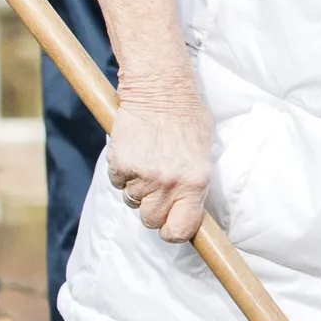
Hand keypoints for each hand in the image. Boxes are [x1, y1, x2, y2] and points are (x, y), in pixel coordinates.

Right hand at [104, 82, 215, 243]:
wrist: (160, 89)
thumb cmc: (186, 118)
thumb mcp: (202, 154)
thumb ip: (194, 185)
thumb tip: (189, 211)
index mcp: (195, 183)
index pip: (180, 230)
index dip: (172, 231)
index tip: (170, 226)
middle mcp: (169, 183)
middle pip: (150, 220)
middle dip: (152, 208)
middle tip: (156, 186)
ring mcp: (143, 174)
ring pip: (132, 201)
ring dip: (136, 187)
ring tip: (147, 161)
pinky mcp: (121, 163)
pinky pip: (117, 182)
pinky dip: (122, 172)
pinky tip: (133, 152)